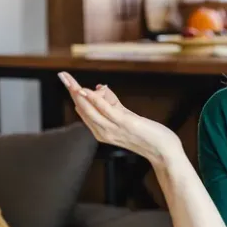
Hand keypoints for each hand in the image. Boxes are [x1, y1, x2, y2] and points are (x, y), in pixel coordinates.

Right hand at [58, 72, 183, 166]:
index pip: (84, 111)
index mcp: (102, 132)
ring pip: (90, 110)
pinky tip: (87, 91)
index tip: (67, 80)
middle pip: (83, 109)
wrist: (163, 151)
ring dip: (78, 93)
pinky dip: (95, 100)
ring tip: (69, 81)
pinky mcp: (124, 124)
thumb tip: (101, 87)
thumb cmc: (148, 135)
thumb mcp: (126, 117)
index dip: (75, 95)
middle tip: (63, 75)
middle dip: (72, 91)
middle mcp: (103, 132)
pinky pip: (105, 111)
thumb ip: (113, 104)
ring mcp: (112, 129)